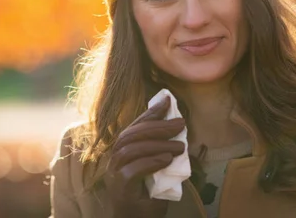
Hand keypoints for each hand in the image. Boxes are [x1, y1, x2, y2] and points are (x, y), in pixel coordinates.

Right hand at [104, 96, 185, 217]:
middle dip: (158, 126)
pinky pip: (132, 170)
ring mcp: (114, 174)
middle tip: (181, 124)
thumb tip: (177, 126)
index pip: (135, 127)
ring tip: (180, 146)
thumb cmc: (149, 195)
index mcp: (123, 151)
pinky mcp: (120, 188)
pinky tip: (167, 160)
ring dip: (157, 144)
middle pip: (132, 135)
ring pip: (131, 150)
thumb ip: (162, 148)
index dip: (150, 112)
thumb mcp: (159, 167)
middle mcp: (114, 160)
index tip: (168, 100)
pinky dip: (151, 162)